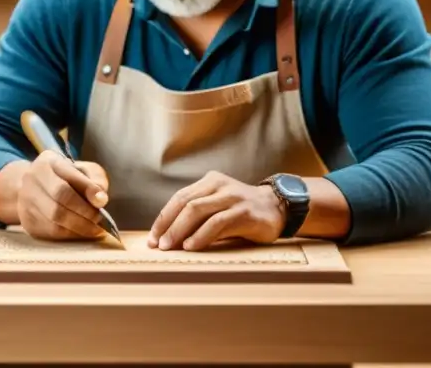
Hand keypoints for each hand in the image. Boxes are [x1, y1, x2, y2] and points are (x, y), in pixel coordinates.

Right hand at [16, 150, 110, 240]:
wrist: (33, 188)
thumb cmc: (65, 177)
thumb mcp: (82, 169)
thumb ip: (95, 178)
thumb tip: (101, 199)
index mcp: (48, 162)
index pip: (69, 176)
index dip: (87, 190)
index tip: (103, 201)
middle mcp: (32, 180)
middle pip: (60, 198)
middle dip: (84, 211)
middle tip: (99, 218)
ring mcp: (26, 201)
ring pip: (55, 219)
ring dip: (80, 226)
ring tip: (95, 228)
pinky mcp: (28, 222)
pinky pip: (52, 232)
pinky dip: (71, 234)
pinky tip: (83, 232)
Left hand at [147, 170, 286, 251]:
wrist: (277, 208)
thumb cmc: (242, 212)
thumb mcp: (218, 206)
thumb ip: (198, 215)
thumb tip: (168, 238)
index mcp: (210, 182)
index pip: (179, 198)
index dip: (163, 218)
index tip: (153, 238)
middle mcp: (220, 185)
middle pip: (185, 203)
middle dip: (168, 225)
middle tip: (158, 245)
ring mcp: (232, 197)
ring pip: (198, 210)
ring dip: (180, 230)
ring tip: (170, 247)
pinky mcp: (244, 212)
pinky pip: (217, 222)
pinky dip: (201, 235)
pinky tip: (192, 246)